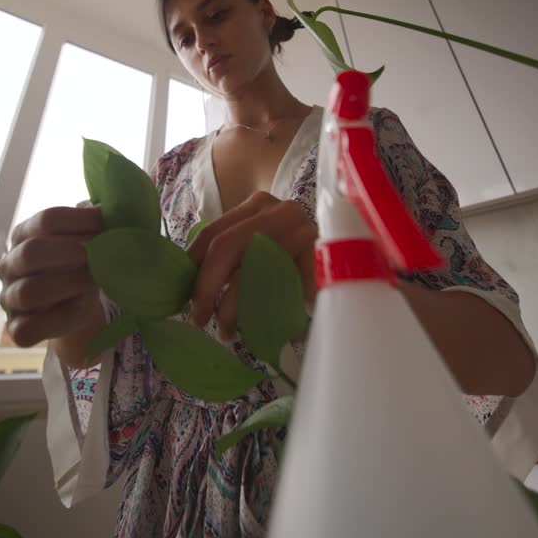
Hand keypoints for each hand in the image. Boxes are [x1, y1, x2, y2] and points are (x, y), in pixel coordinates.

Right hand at [0, 203, 103, 353]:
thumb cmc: (77, 264)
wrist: (73, 305)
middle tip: (100, 256)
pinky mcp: (17, 328)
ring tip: (94, 281)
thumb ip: (93, 223)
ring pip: (30, 291)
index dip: (81, 221)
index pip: (48, 219)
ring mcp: (10, 297)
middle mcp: (10, 264)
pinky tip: (80, 308)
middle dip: (72, 252)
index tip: (107, 226)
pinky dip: (59, 319)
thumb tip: (114, 209)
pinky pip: (30, 327)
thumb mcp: (85, 238)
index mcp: (24, 234)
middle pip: (32, 252)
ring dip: (69, 285)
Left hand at [187, 192, 316, 341]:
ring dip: (234, 307)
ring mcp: (305, 231)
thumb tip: (190, 289)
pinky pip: (285, 288)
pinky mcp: (323, 258)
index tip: (184, 299)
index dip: (193, 268)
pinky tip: (262, 328)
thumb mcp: (261, 247)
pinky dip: (269, 310)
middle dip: (207, 287)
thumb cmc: (294, 257)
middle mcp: (281, 211)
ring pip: (254, 268)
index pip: (212, 233)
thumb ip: (231, 258)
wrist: (353, 248)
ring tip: (226, 332)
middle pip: (227, 245)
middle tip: (199, 319)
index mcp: (258, 205)